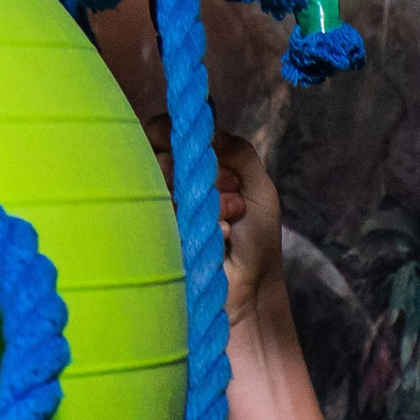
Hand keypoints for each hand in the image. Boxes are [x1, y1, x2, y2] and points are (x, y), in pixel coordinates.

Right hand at [136, 112, 283, 336]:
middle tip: (232, 196)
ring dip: (211, 200)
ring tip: (231, 222)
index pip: (166, 132)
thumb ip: (238, 151)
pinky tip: (222, 236)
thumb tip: (208, 128)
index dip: (171, 132)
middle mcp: (175, 185)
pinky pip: (169, 212)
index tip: (187, 142)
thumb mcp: (260, 188)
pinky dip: (205, 222)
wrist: (251, 290)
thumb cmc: (256, 242)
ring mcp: (164, 211)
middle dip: (204, 172)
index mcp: (196, 168)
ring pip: (166, 183)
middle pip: (164, 153)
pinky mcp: (159, 236)